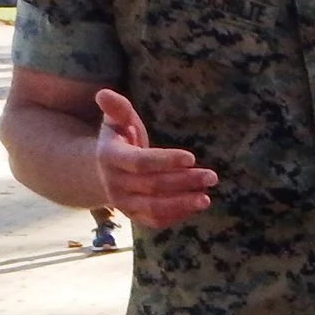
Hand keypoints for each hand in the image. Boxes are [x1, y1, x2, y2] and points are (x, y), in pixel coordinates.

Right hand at [95, 89, 217, 226]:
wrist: (105, 170)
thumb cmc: (120, 139)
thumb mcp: (118, 121)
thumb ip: (117, 108)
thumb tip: (103, 92)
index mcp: (110, 157)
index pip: (140, 162)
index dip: (166, 161)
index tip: (191, 157)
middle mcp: (114, 183)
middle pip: (152, 185)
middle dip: (183, 181)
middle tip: (211, 177)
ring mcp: (123, 203)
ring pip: (154, 207)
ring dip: (182, 204)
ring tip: (206, 198)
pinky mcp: (133, 216)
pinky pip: (154, 221)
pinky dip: (175, 216)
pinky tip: (195, 206)